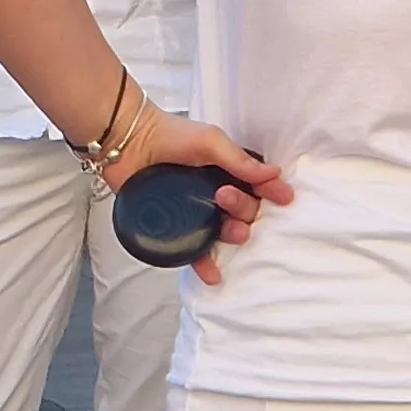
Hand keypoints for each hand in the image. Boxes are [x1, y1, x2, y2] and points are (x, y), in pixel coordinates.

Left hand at [99, 111, 288, 286]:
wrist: (127, 141)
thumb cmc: (170, 135)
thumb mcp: (210, 141)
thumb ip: (239, 160)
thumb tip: (273, 173)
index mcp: (226, 170)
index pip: (256, 185)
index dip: (271, 193)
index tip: (284, 199)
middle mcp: (214, 192)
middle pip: (243, 210)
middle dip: (245, 208)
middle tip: (225, 196)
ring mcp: (195, 210)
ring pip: (223, 232)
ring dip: (234, 235)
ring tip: (233, 232)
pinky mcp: (175, 226)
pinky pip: (194, 251)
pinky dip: (205, 264)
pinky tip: (214, 276)